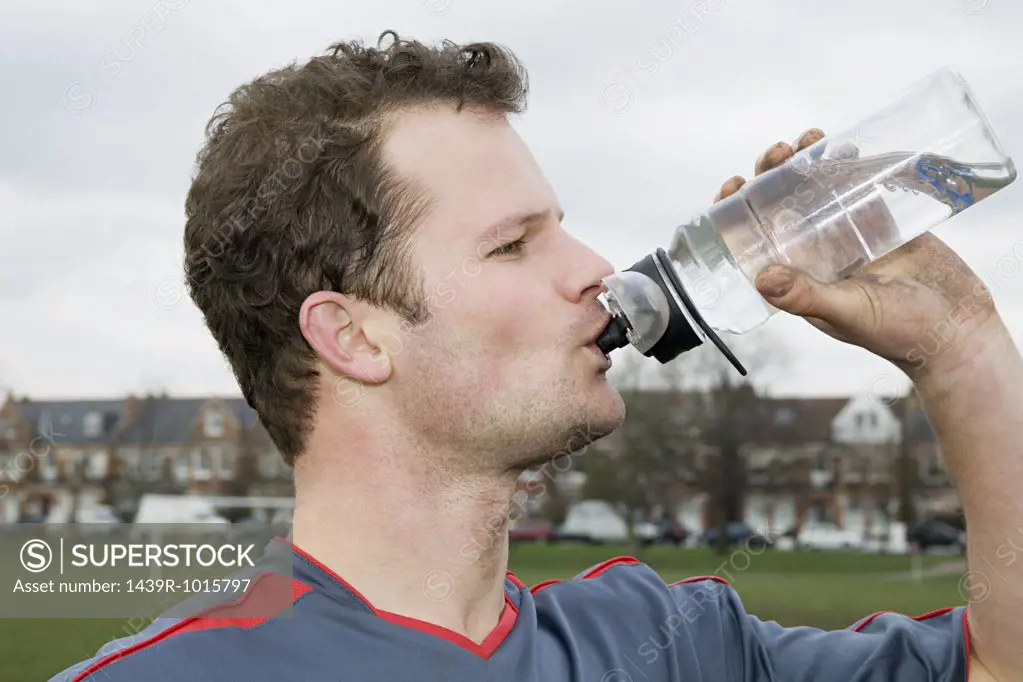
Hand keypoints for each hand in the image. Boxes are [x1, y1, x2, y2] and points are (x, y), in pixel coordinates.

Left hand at [715, 128, 1007, 385]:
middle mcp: (815, 256)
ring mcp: (846, 238)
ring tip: (811, 139)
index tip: (734, 184)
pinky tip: (843, 148)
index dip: (737, 212)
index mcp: (796, 279)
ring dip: (807, 165)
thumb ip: (807, 296)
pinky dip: (846, 168)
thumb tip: (762, 277)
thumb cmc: (900, 331)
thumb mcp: (849, 312)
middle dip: (773, 175)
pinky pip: (855, 190)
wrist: (958, 328)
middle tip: (779, 151)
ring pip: (816, 193)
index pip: (754, 241)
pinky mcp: (879, 225)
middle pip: (780, 207)